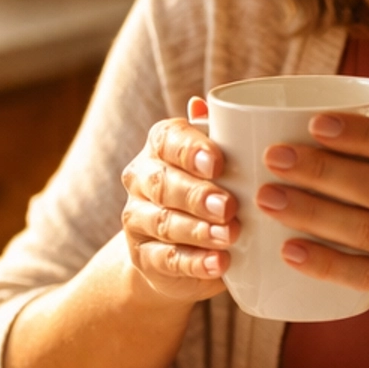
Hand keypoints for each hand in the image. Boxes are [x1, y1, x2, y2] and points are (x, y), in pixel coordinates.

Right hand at [120, 97, 240, 301]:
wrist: (181, 252)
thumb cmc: (211, 193)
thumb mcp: (221, 166)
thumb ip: (222, 137)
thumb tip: (205, 104)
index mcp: (160, 148)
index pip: (167, 140)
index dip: (189, 150)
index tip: (217, 162)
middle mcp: (141, 180)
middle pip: (164, 183)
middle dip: (197, 195)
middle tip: (228, 205)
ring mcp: (138, 220)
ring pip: (165, 223)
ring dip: (199, 230)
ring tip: (230, 236)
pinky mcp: (145, 258)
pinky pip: (167, 260)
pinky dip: (195, 263)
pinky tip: (219, 263)